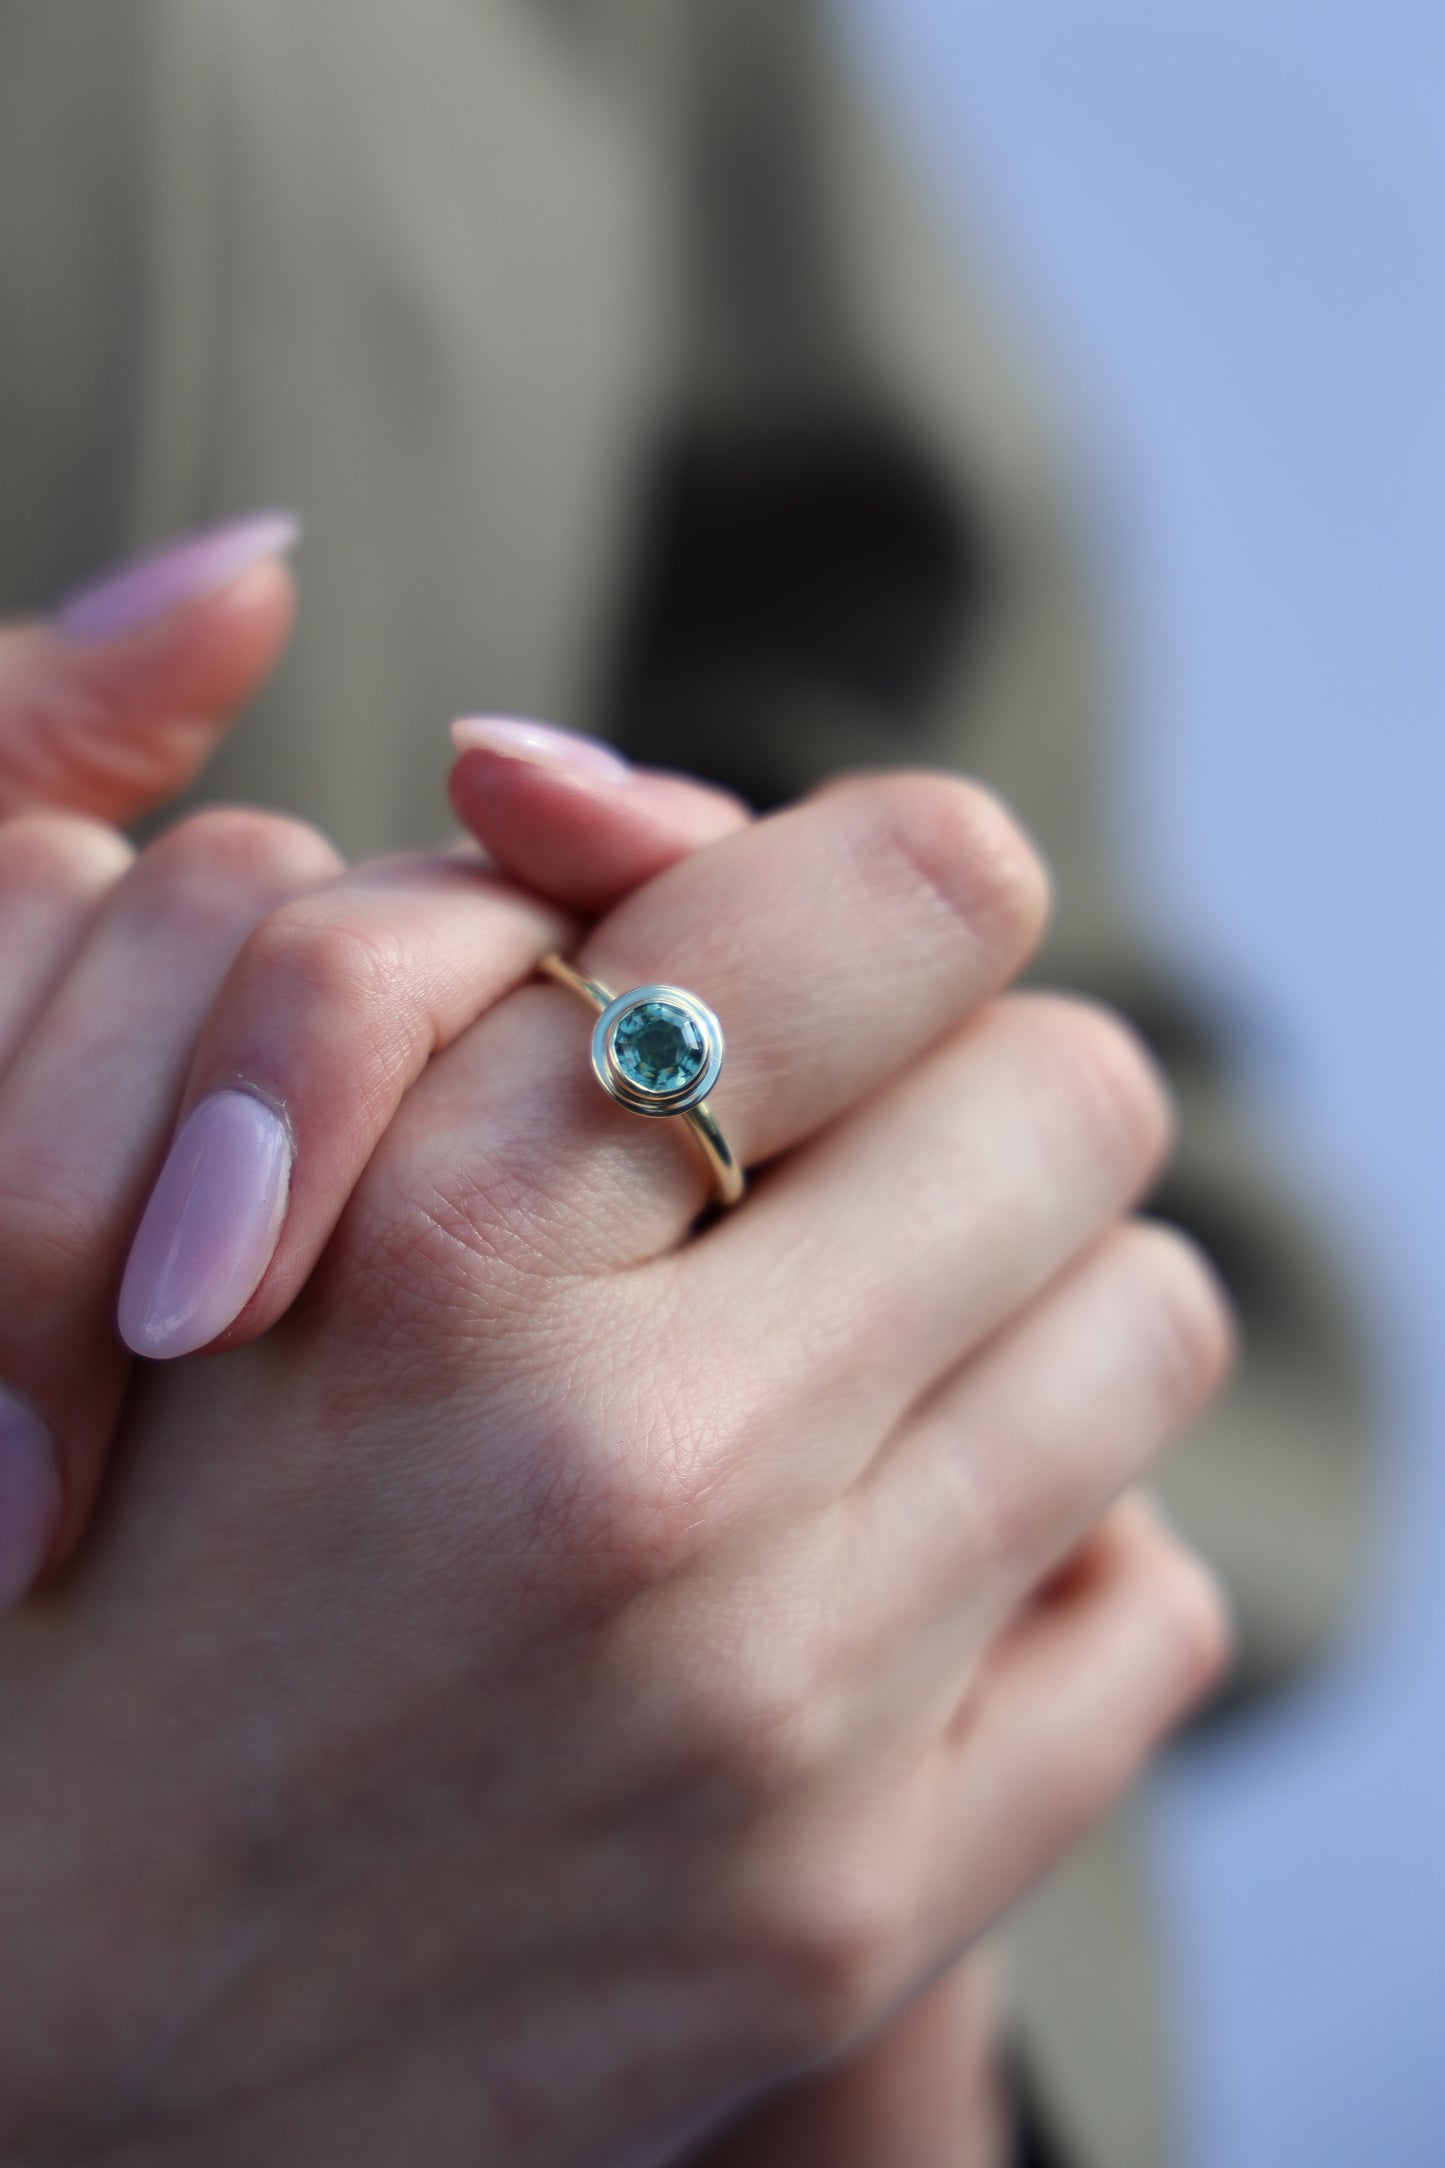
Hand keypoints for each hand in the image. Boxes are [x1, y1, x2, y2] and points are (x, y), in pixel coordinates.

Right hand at [0, 772, 1231, 2164]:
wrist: (14, 2011)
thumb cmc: (75, 1548)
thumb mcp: (127, 1177)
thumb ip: (368, 966)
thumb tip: (558, 780)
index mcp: (446, 1250)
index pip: (925, 886)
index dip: (885, 896)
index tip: (825, 958)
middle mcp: (639, 1487)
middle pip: (1076, 1090)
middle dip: (963, 1095)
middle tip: (835, 1160)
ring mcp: (772, 1731)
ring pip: (1150, 1320)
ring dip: (1026, 1309)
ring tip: (857, 1354)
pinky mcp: (845, 1922)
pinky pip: (1146, 1611)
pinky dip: (1052, 1562)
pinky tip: (881, 1573)